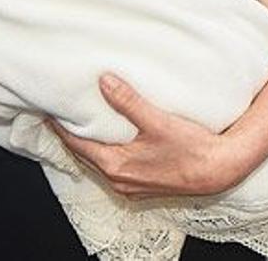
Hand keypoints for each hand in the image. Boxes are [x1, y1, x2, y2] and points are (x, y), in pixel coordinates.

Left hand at [50, 74, 249, 197]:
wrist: (219, 170)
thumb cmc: (191, 148)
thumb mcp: (157, 121)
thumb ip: (129, 102)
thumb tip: (104, 81)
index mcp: (116, 165)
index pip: (78, 144)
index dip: (61, 128)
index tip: (49, 111)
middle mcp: (119, 180)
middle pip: (86, 155)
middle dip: (72, 135)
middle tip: (61, 115)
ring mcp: (131, 185)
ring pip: (101, 162)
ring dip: (91, 144)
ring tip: (83, 124)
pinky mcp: (144, 184)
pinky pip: (115, 167)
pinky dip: (107, 153)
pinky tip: (113, 141)